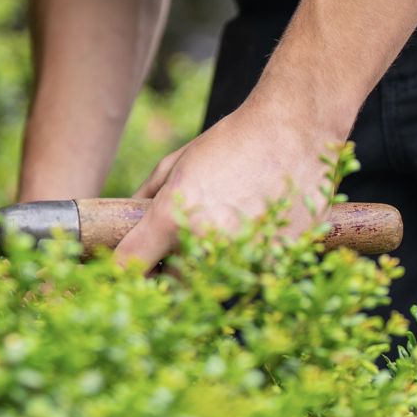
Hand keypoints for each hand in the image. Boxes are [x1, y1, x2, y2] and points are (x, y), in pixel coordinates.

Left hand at [111, 99, 342, 274]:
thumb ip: (145, 197)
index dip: (126, 270)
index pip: (130, 267)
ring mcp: (243, 259)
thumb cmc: (230, 141)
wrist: (291, 132)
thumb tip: (126, 222)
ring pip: (215, 283)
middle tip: (183, 243)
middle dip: (173, 271)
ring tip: (226, 225)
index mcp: (171, 219)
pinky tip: (254, 225)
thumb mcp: (176, 162)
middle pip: (174, 285)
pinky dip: (247, 258)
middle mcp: (204, 246)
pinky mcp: (276, 264)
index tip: (131, 267)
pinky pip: (250, 274)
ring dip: (212, 266)